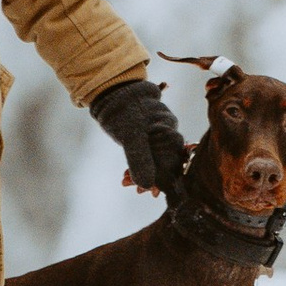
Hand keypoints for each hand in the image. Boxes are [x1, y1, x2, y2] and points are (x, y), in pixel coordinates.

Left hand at [90, 73, 187, 198]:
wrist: (112, 92)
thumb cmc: (124, 111)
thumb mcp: (131, 137)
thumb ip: (140, 160)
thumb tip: (146, 186)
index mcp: (169, 133)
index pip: (173, 162)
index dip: (164, 180)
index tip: (153, 193)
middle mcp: (168, 134)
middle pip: (166, 163)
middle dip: (152, 179)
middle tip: (137, 191)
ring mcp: (158, 135)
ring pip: (155, 160)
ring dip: (142, 173)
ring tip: (126, 182)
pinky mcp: (148, 136)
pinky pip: (147, 154)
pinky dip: (137, 165)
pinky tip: (125, 175)